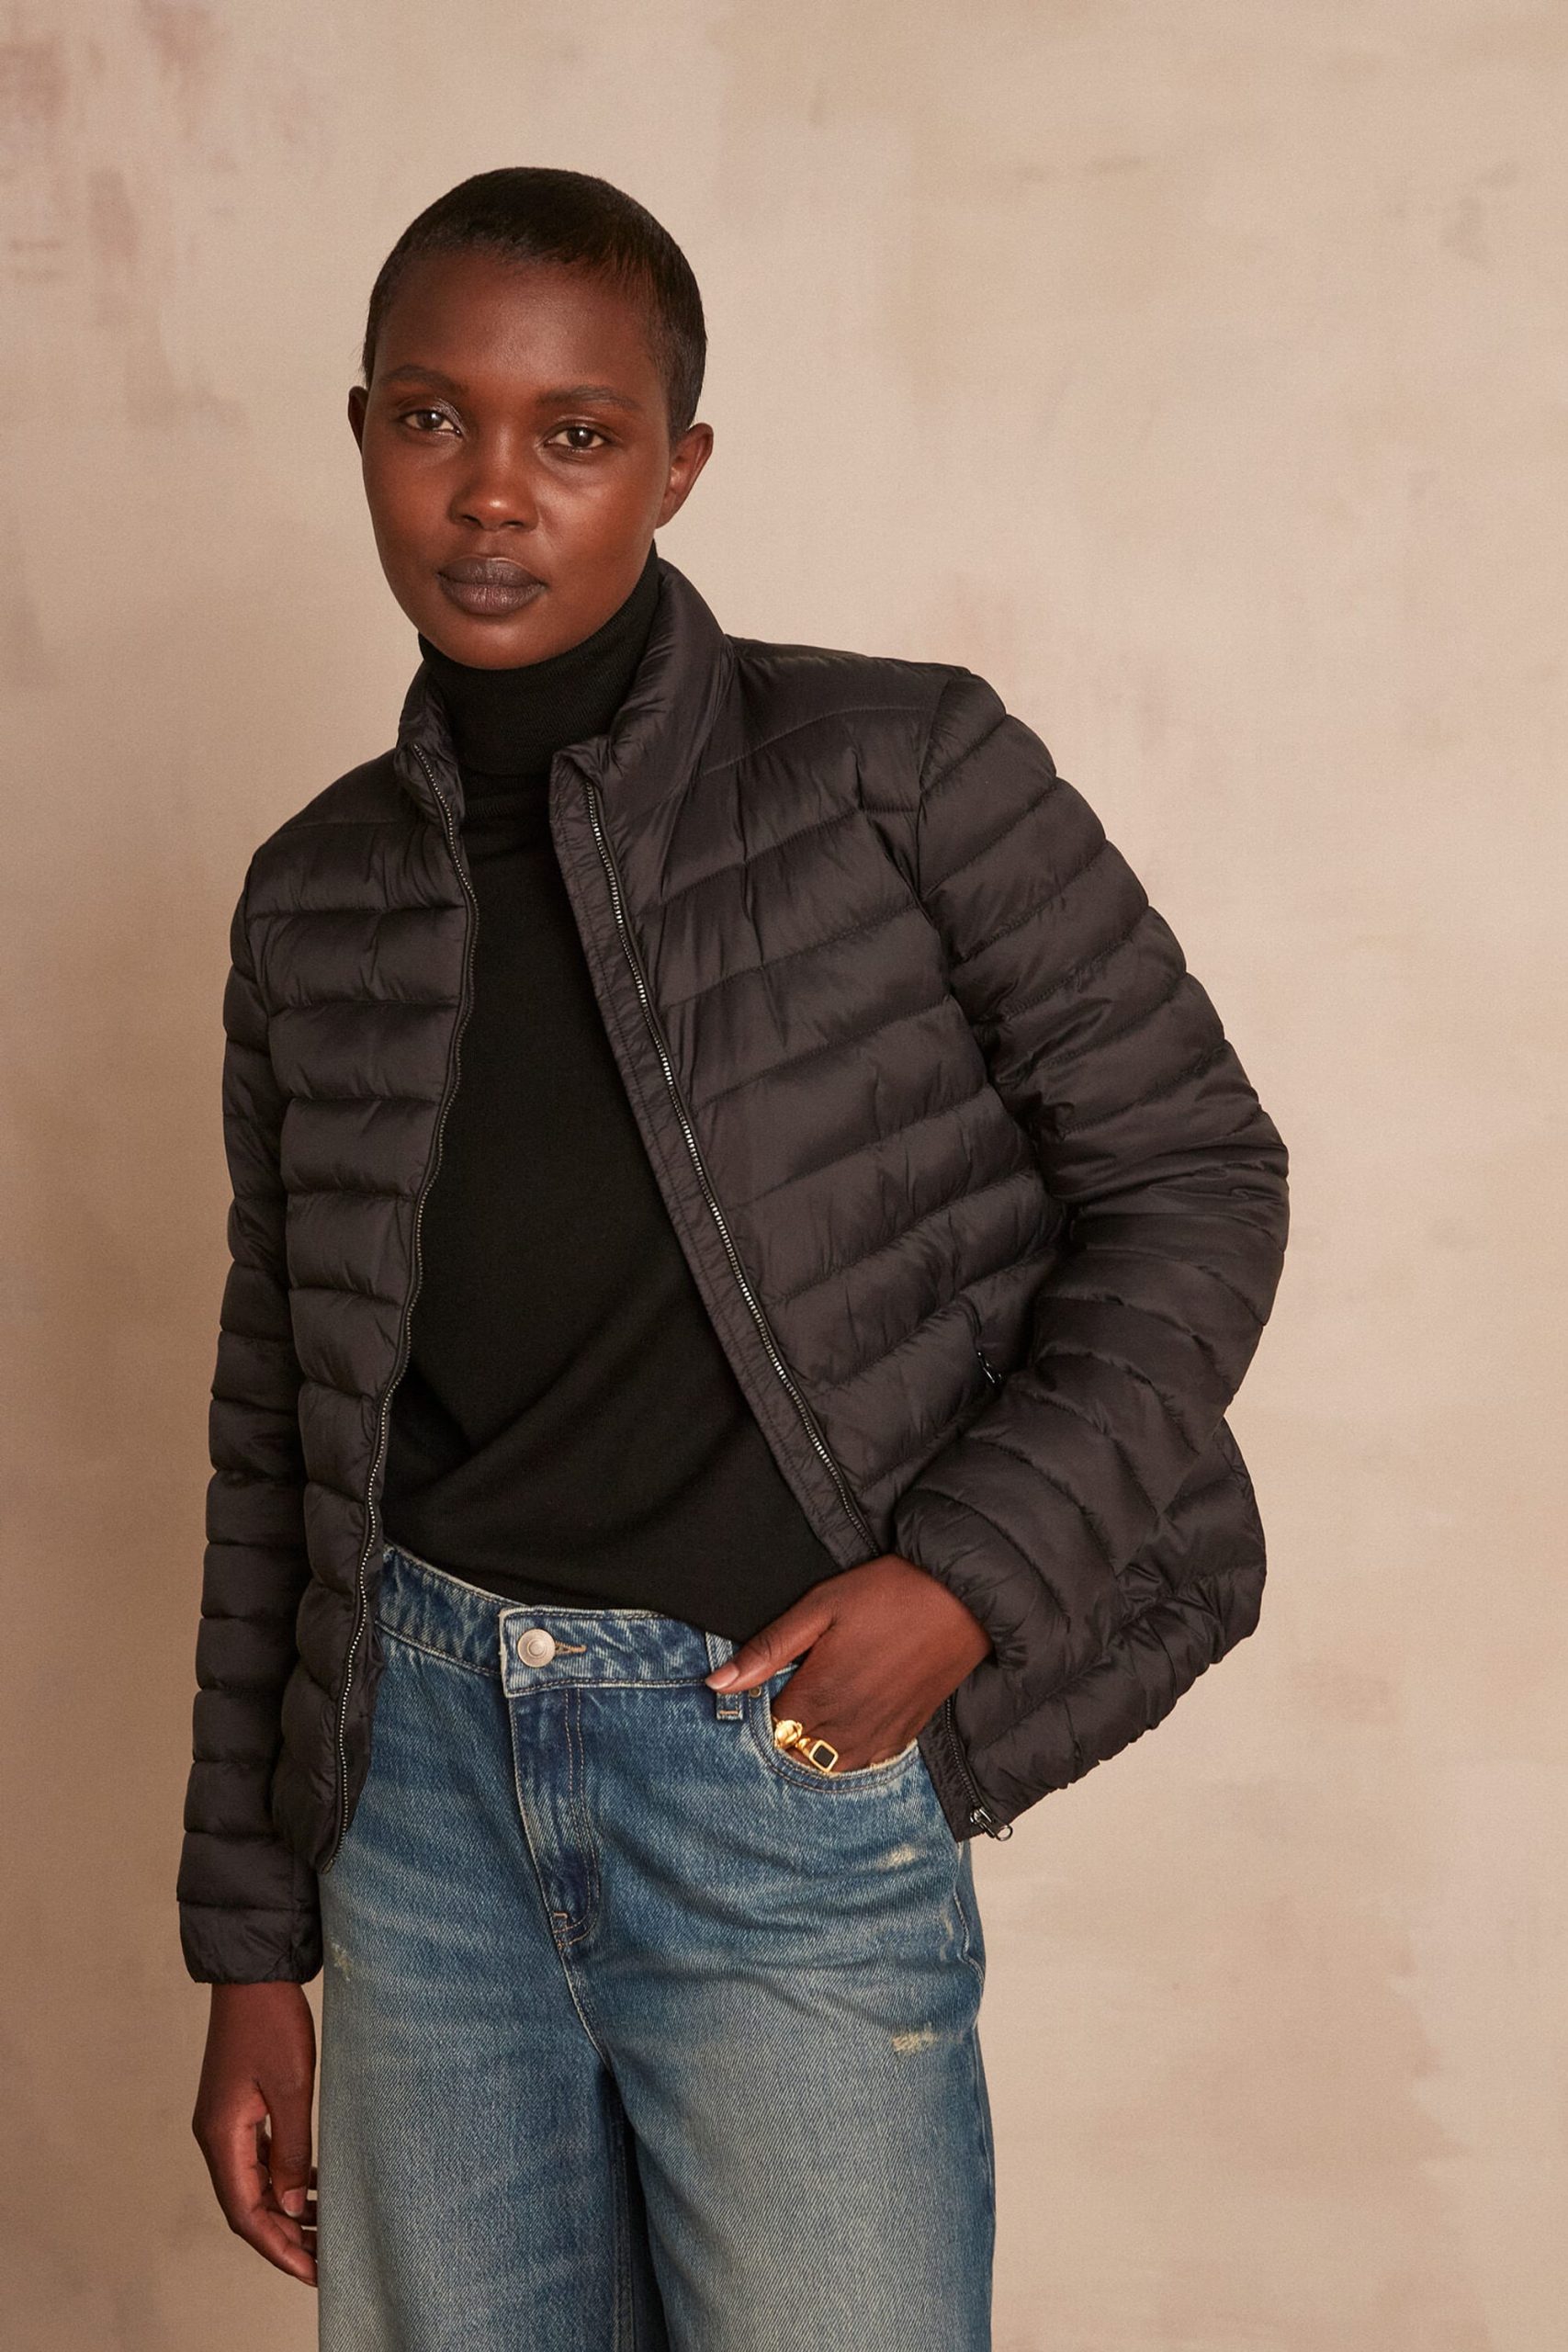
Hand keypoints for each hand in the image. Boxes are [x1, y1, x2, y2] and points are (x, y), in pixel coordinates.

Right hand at [192, 1981, 317, 2285]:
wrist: (254, 1972)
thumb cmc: (271, 2021)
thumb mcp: (291, 2086)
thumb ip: (291, 2148)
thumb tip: (291, 2205)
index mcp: (221, 2136)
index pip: (245, 2213)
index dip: (278, 2247)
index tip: (312, 2271)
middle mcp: (217, 2136)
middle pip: (248, 2204)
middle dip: (285, 2236)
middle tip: (327, 2258)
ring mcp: (227, 2122)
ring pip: (255, 2183)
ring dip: (287, 2208)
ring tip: (327, 2227)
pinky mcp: (240, 2107)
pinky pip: (260, 2158)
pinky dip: (285, 2177)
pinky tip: (314, 2182)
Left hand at [704, 1553, 991, 1770]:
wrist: (964, 1599)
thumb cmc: (890, 1594)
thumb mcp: (820, 1607)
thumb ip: (768, 1649)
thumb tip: (716, 1685)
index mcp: (818, 1696)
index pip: (766, 1730)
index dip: (758, 1710)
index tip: (764, 1685)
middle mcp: (846, 1728)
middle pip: (793, 1754)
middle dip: (782, 1733)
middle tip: (789, 1693)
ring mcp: (877, 1738)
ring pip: (826, 1767)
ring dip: (812, 1746)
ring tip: (816, 1706)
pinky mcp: (903, 1736)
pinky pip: (862, 1764)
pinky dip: (846, 1751)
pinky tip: (847, 1719)